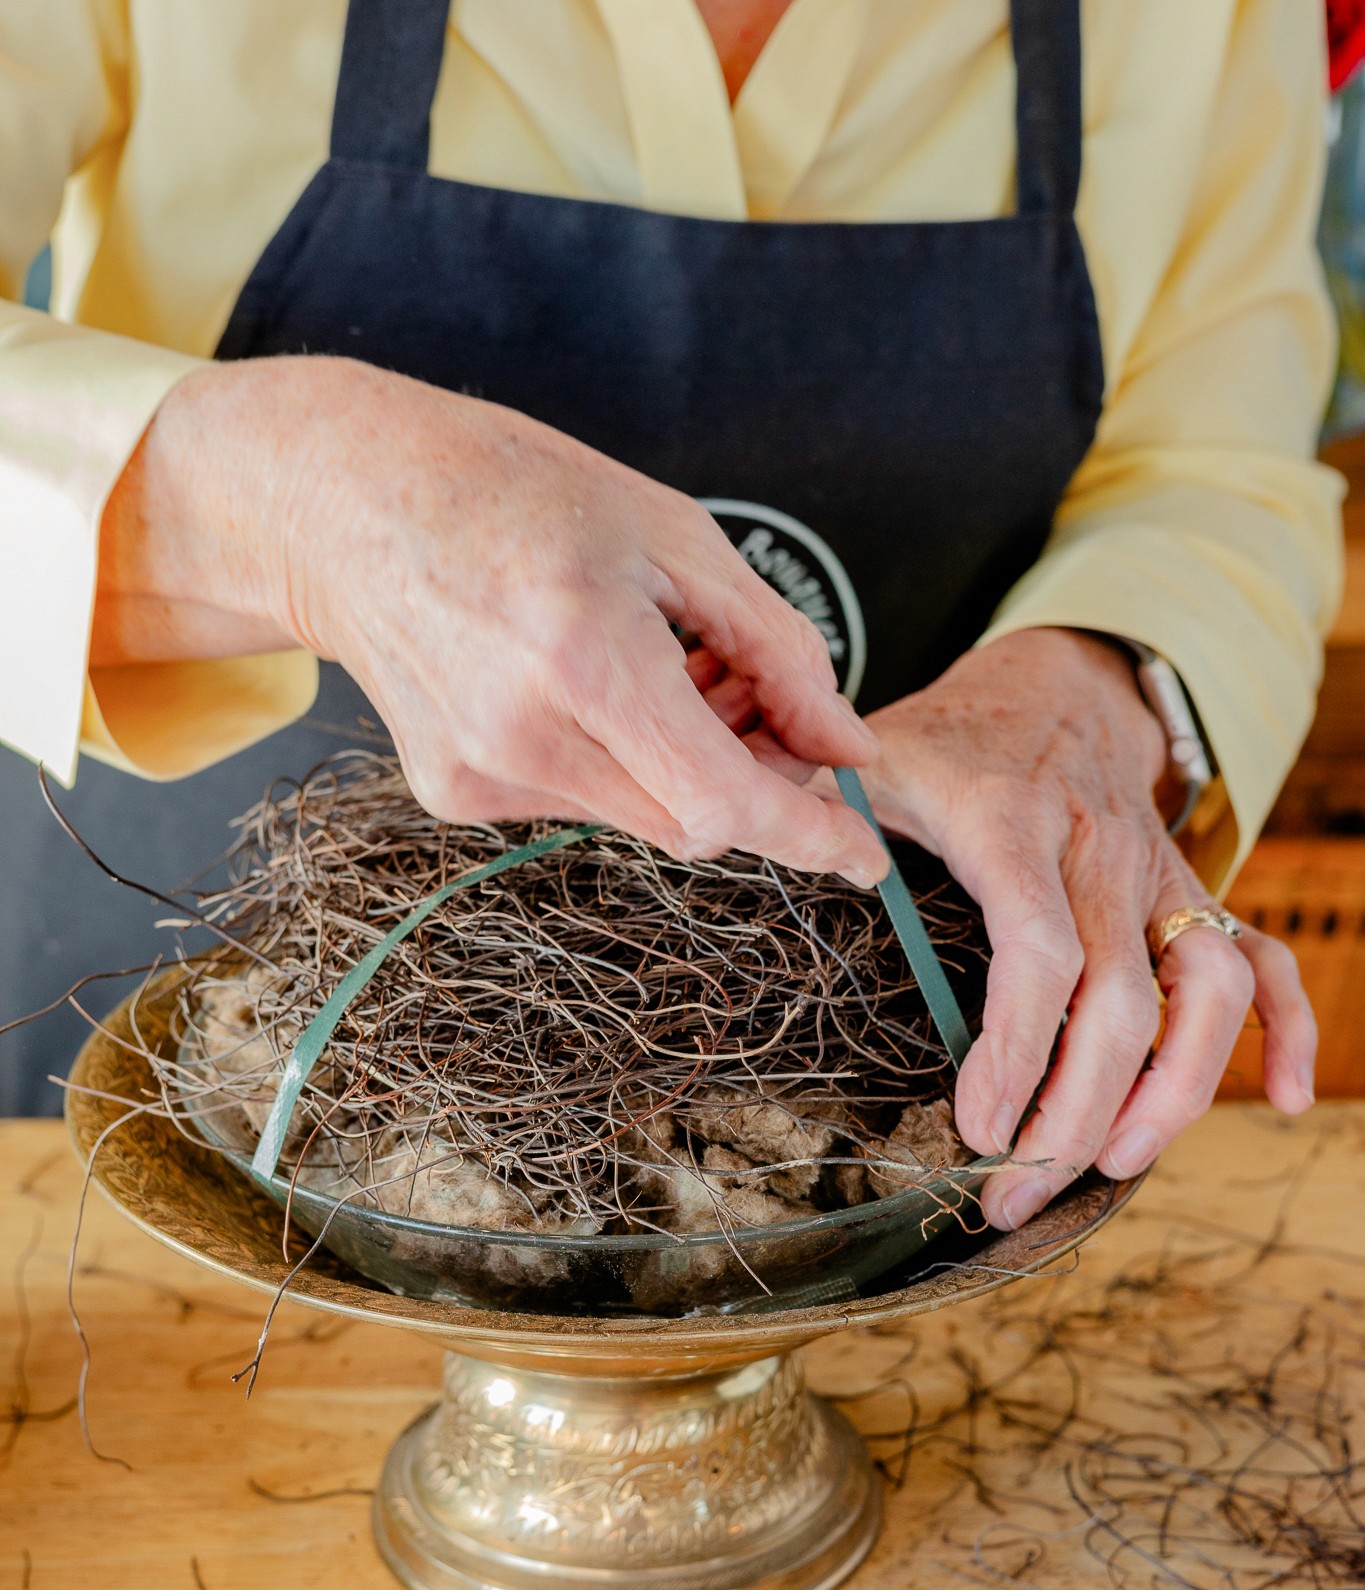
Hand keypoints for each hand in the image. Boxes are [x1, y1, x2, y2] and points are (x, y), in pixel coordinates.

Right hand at [93, 357, 884, 883]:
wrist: (347, 504)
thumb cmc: (515, 492)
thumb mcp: (674, 534)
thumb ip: (776, 650)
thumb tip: (848, 747)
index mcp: (585, 657)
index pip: (724, 804)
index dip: (809, 836)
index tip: (863, 854)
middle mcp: (525, 736)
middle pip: (694, 824)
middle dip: (755, 783)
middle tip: (766, 707)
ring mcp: (482, 776)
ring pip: (641, 818)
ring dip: (687, 770)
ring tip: (673, 672)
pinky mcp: (454, 795)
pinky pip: (581, 804)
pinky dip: (619, 763)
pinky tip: (591, 688)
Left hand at [822, 629, 1315, 1230]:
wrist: (1053, 684)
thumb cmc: (945, 741)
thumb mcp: (866, 754)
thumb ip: (804, 802)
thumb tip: (724, 833)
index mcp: (1012, 821)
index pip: (1039, 947)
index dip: (1017, 1047)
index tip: (980, 1126)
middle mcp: (1102, 851)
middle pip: (1125, 996)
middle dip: (1077, 1110)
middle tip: (1016, 1190)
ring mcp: (1160, 876)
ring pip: (1210, 986)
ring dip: (1179, 1088)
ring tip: (1116, 1165)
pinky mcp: (1193, 896)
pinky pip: (1264, 962)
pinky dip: (1289, 1030)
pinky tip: (1285, 1099)